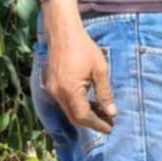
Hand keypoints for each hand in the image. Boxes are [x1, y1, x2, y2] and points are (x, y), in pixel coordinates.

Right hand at [42, 0, 115, 133]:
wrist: (62, 33)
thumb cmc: (83, 48)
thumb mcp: (100, 70)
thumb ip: (105, 93)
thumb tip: (111, 112)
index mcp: (70, 90)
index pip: (83, 116)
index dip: (97, 124)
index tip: (110, 127)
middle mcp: (57, 94)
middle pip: (74, 117)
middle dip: (91, 123)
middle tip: (108, 123)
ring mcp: (51, 90)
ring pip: (68, 111)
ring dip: (84, 115)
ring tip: (102, 114)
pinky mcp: (50, 86)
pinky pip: (64, 102)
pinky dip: (76, 106)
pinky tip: (89, 103)